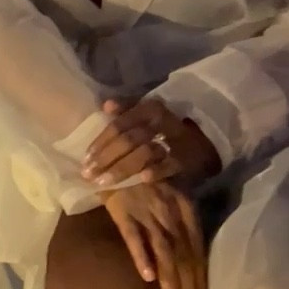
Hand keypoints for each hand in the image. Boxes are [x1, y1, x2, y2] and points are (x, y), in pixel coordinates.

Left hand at [82, 98, 220, 190]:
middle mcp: (160, 122)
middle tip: (89, 174)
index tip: (86, 159)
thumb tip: (105, 106)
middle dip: (106, 159)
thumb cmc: (166, 127)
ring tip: (104, 183)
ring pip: (143, 153)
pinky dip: (155, 172)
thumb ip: (126, 108)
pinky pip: (168, 165)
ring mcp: (174, 140)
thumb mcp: (147, 112)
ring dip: (122, 169)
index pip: (119, 125)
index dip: (101, 142)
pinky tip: (141, 180)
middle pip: (127, 140)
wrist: (203, 140)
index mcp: (148, 109)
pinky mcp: (186, 158)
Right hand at [103, 183, 206, 288]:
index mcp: (185, 209)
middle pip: (185, 257)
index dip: (199, 283)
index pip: (197, 253)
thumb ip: (174, 224)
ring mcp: (148, 210)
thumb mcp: (166, 197)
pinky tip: (147, 276)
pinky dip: (142, 255)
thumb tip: (180, 259)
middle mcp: (171, 212)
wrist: (112, 147)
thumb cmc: (140, 173)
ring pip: (165, 252)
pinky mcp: (123, 208)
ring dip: (171, 283)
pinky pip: (134, 235)